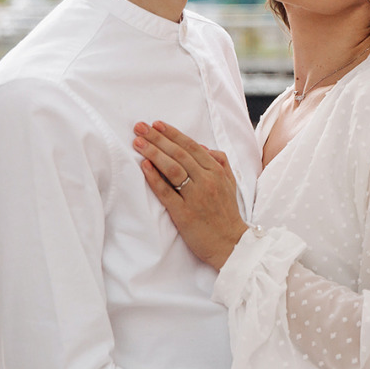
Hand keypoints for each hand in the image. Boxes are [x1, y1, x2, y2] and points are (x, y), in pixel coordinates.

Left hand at [134, 121, 247, 269]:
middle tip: (140, 127)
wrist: (231, 243)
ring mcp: (195, 196)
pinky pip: (167, 191)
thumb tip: (203, 147)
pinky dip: (155, 177)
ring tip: (138, 143)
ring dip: (154, 153)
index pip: (192, 147)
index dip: (173, 134)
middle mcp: (206, 180)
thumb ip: (220, 163)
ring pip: (173, 168)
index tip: (157, 124)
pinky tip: (144, 166)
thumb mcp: (231, 184)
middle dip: (158, 138)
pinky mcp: (184, 213)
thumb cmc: (227, 214)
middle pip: (179, 154)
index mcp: (216, 171)